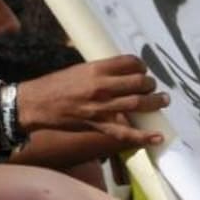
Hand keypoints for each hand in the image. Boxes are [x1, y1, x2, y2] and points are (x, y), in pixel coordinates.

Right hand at [16, 54, 168, 145]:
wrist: (36, 104)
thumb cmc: (56, 85)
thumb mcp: (80, 69)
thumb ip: (101, 71)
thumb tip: (122, 73)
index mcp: (96, 68)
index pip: (130, 62)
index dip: (141, 66)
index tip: (143, 70)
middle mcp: (102, 86)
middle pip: (138, 83)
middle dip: (150, 84)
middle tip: (153, 87)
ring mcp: (101, 107)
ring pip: (137, 104)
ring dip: (154, 103)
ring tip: (162, 101)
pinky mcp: (99, 125)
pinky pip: (125, 133)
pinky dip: (143, 137)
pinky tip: (158, 137)